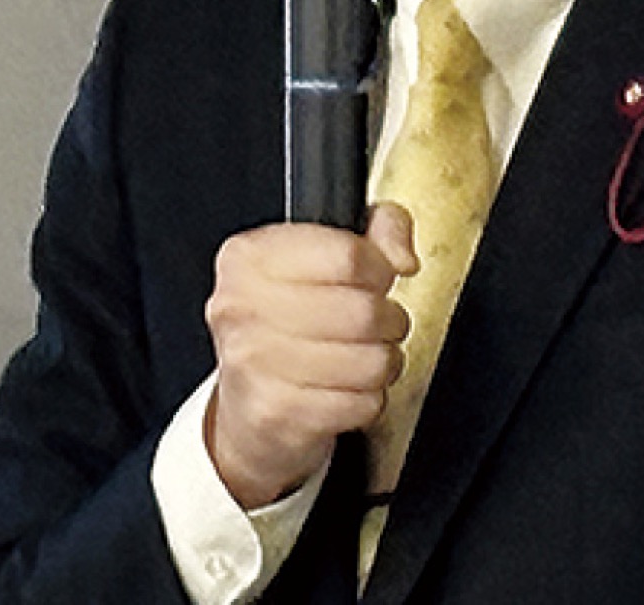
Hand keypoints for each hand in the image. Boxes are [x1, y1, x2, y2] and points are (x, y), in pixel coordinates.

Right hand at [203, 202, 417, 508]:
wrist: (243, 403)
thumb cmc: (288, 319)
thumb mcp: (326, 250)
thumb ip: (380, 228)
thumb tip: (402, 257)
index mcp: (249, 257)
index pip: (348, 255)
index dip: (381, 268)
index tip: (379, 277)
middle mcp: (241, 308)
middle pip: (362, 311)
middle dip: (389, 319)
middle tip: (381, 322)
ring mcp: (252, 364)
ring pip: (369, 361)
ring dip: (384, 360)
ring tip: (367, 355)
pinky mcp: (274, 415)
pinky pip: (362, 403)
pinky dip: (369, 398)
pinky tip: (348, 387)